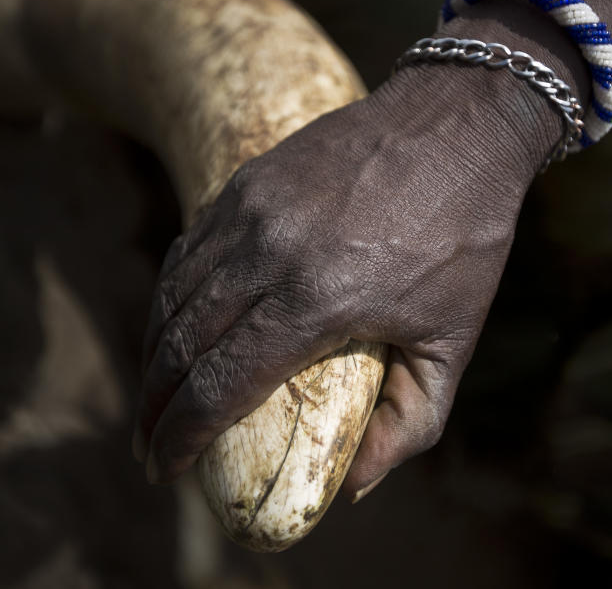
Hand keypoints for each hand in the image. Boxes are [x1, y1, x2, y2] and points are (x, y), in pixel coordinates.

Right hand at [134, 12, 568, 497]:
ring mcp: (250, 211)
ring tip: (151, 396)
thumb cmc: (465, 238)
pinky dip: (170, 298)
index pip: (221, 383)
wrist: (459, 124)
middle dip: (152, 406)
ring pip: (173, 295)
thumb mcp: (454, 343)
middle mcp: (269, 252)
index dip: (181, 436)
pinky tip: (173, 326)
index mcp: (319, 299)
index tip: (163, 469)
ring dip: (152, 354)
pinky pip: (188, 250)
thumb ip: (410, 425)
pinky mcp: (247, 183)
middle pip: (181, 343)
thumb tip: (353, 487)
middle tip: (146, 446)